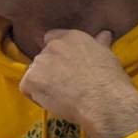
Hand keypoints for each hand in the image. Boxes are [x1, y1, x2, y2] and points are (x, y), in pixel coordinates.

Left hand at [19, 29, 137, 137]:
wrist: (104, 101)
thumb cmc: (110, 81)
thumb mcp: (108, 56)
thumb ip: (99, 45)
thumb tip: (104, 34)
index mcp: (72, 37)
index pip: (52, 38)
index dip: (56, 55)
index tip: (65, 67)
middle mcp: (53, 46)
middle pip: (43, 59)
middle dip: (50, 71)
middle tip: (67, 86)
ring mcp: (40, 62)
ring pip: (34, 74)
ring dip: (43, 85)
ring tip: (63, 96)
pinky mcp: (31, 79)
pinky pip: (27, 89)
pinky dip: (37, 97)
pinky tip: (54, 102)